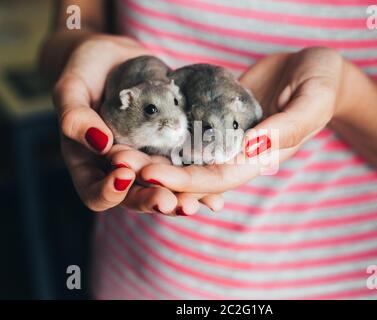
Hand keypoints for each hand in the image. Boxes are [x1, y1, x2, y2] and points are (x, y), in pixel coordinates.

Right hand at [53, 34, 222, 213]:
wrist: (116, 60)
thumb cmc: (86, 72)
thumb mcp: (72, 89)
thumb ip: (75, 116)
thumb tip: (101, 144)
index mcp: (89, 167)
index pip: (95, 194)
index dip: (108, 191)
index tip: (124, 174)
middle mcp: (119, 173)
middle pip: (134, 199)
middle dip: (152, 201)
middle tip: (170, 202)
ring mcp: (147, 165)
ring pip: (163, 191)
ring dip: (180, 199)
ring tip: (199, 204)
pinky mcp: (169, 153)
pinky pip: (184, 172)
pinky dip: (199, 184)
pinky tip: (216, 194)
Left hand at [137, 47, 347, 192]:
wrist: (314, 69)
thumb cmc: (321, 83)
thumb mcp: (312, 100)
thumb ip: (285, 127)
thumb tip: (251, 147)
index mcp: (260, 158)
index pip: (216, 178)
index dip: (183, 180)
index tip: (148, 174)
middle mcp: (238, 155)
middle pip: (192, 172)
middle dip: (156, 171)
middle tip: (117, 160)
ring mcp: (226, 139)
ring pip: (184, 156)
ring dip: (151, 156)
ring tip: (115, 149)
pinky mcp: (216, 120)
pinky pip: (187, 132)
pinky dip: (162, 136)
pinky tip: (135, 130)